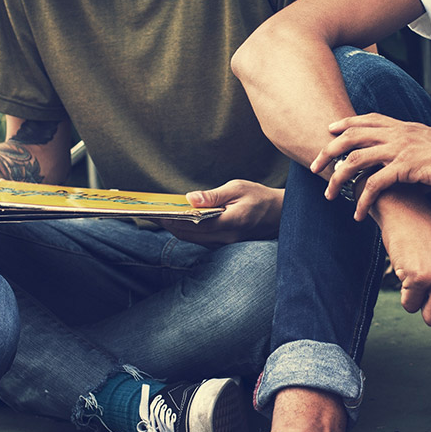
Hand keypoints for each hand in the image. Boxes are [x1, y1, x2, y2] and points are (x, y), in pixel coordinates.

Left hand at [161, 180, 283, 244]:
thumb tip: (190, 198)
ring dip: (175, 228)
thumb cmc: (259, 197)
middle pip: (188, 235)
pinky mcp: (225, 243)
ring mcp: (225, 243)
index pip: (193, 224)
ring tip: (160, 215)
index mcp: (230, 222)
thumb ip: (214, 195)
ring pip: (192, 239)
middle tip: (150, 213)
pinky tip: (178, 220)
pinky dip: (187, 230)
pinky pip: (200, 240)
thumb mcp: (238, 188)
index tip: (155, 212)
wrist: (280, 214)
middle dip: (168, 225)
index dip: (171, 220)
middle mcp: (226, 237)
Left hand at [311, 113, 430, 220]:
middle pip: (351, 137)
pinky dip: (362, 200)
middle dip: (328, 152)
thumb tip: (405, 179)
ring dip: (338, 178)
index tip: (329, 131)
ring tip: (330, 195)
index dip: (345, 124)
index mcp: (404, 126)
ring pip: (356, 159)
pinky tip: (358, 213)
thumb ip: (413, 159)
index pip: (367, 119)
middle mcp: (399, 133)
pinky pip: (375, 184)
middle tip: (314, 168)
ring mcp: (402, 149)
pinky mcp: (408, 167)